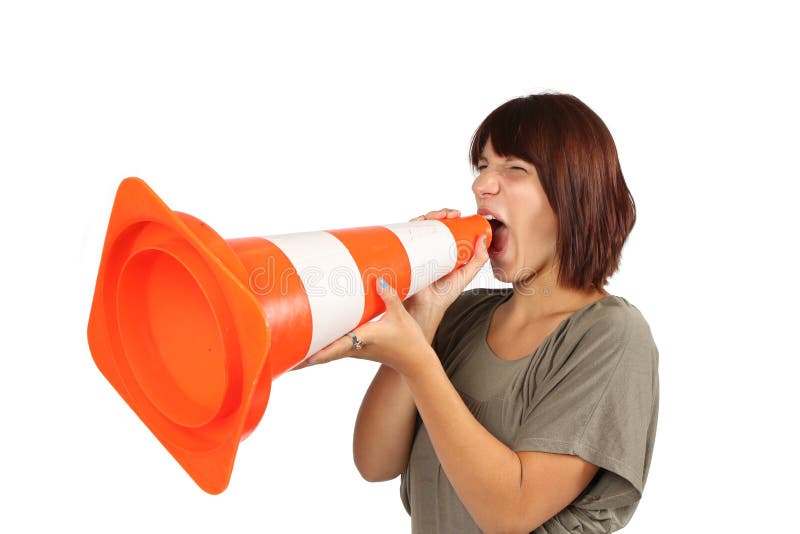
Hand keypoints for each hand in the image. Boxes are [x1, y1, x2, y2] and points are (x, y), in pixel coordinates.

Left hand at [292, 277, 435, 376]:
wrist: (414, 361)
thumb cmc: (408, 339)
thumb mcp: (400, 316)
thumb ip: (389, 297)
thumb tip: (378, 280)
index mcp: (364, 339)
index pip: (337, 347)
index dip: (319, 352)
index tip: (301, 356)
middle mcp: (354, 347)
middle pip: (322, 353)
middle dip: (301, 354)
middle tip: (279, 352)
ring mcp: (353, 350)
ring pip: (325, 351)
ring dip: (308, 350)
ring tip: (286, 346)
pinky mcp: (355, 349)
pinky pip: (332, 348)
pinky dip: (319, 346)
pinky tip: (308, 341)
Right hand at [405, 208, 489, 319]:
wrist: (426, 307)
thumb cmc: (444, 294)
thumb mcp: (466, 275)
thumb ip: (478, 260)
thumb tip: (483, 238)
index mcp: (444, 249)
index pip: (446, 227)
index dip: (451, 217)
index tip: (458, 214)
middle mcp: (429, 247)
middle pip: (432, 223)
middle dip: (440, 213)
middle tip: (450, 214)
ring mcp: (417, 249)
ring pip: (420, 226)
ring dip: (427, 216)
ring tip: (437, 216)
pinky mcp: (405, 253)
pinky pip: (405, 236)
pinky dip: (410, 225)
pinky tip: (418, 222)